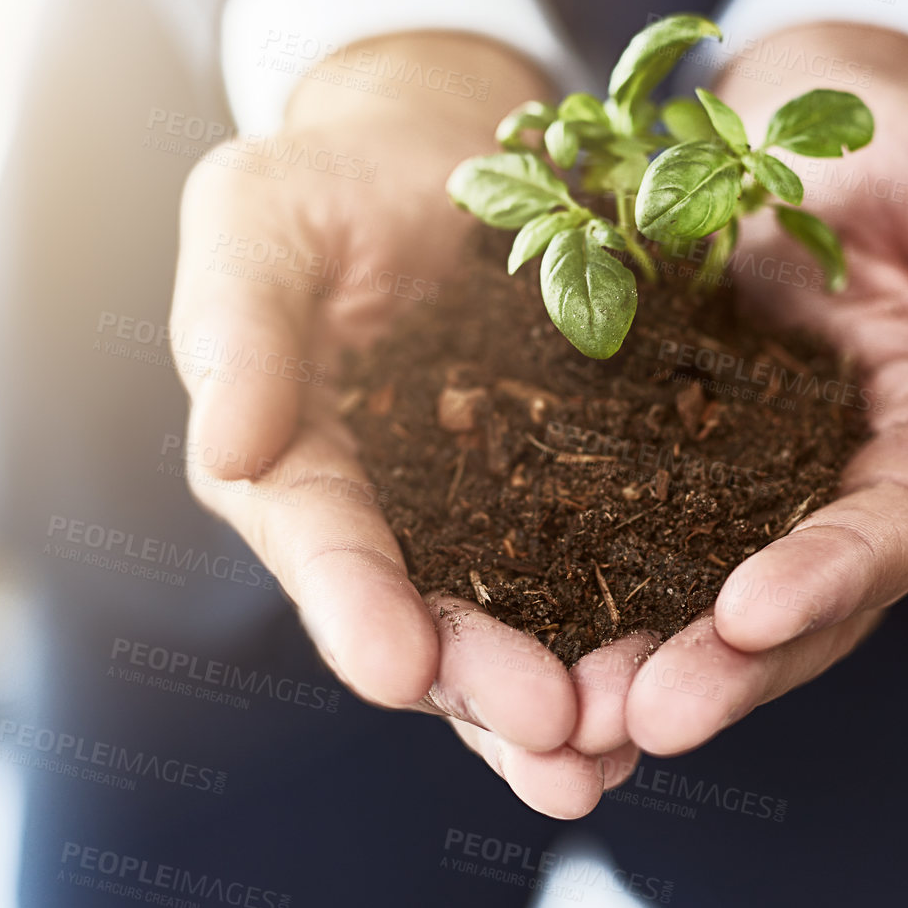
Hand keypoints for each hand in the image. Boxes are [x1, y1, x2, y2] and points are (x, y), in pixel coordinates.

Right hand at [169, 32, 641, 816]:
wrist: (437, 151)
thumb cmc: (326, 181)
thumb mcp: (258, 220)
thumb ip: (238, 327)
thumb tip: (228, 445)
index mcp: (289, 463)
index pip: (320, 543)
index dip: (355, 608)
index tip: (399, 666)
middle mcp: (382, 514)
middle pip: (427, 618)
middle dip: (483, 686)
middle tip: (557, 739)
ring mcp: (475, 509)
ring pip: (514, 623)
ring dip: (560, 699)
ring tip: (615, 756)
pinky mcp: (562, 486)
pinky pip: (595, 563)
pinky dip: (625, 623)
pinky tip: (679, 672)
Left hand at [615, 22, 907, 755]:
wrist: (793, 121)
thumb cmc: (901, 145)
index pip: (892, 530)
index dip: (830, 577)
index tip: (749, 616)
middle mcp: (840, 486)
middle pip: (797, 605)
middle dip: (726, 668)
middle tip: (639, 720)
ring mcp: (749, 482)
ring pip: (705, 598)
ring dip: (646, 663)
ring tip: (570, 720)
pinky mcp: (665, 458)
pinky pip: (627, 536)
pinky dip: (583, 596)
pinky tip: (521, 642)